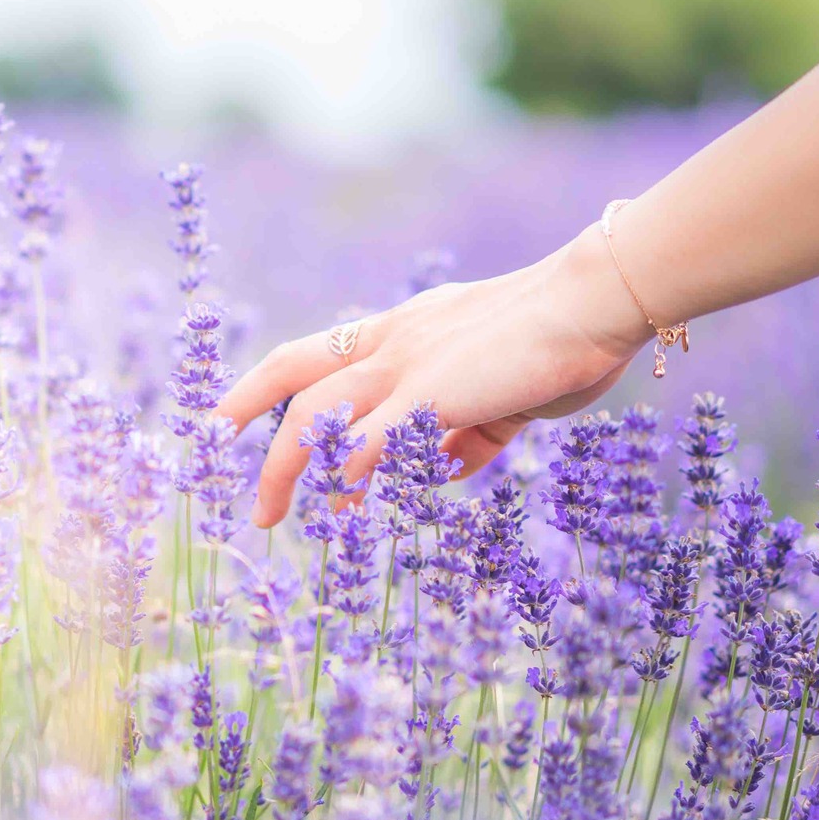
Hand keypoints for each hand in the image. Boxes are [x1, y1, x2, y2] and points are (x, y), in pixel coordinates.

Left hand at [216, 223, 652, 526]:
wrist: (600, 302)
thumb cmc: (564, 345)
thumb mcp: (501, 394)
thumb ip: (465, 431)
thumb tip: (443, 470)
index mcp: (407, 330)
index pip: (319, 353)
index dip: (266, 384)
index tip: (230, 419)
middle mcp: (396, 340)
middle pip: (295, 373)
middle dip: (249, 417)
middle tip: (219, 459)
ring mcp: (411, 363)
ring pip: (321, 413)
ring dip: (289, 466)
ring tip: (274, 517)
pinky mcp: (435, 391)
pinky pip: (373, 436)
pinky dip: (348, 470)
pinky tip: (338, 505)